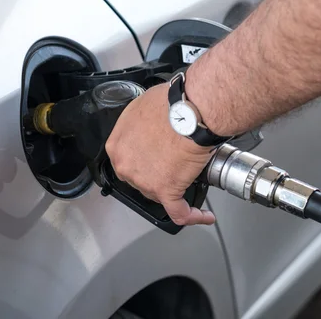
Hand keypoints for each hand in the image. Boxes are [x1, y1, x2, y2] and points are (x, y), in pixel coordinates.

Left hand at [106, 83, 215, 225]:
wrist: (190, 112)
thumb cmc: (170, 105)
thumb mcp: (141, 106)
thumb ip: (139, 123)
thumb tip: (149, 123)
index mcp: (117, 146)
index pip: (128, 160)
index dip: (143, 159)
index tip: (153, 157)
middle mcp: (126, 166)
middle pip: (140, 179)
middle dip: (156, 173)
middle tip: (173, 161)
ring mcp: (145, 181)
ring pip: (158, 194)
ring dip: (173, 188)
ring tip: (188, 174)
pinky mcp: (166, 191)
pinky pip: (179, 212)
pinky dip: (192, 215)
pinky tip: (203, 215)